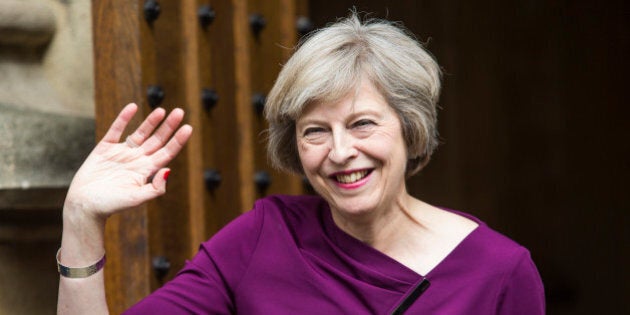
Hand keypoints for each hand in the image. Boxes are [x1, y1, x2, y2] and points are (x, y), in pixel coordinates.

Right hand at [64, 103, 192, 219]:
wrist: (84, 205)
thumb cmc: (110, 205)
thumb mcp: (136, 199)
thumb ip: (154, 188)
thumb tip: (168, 170)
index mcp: (146, 171)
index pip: (167, 152)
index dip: (178, 140)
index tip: (188, 128)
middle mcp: (137, 160)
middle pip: (157, 140)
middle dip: (168, 127)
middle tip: (180, 112)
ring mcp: (122, 153)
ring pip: (140, 133)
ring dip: (151, 121)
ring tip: (162, 110)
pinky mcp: (105, 148)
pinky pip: (116, 130)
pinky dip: (123, 118)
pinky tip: (132, 107)